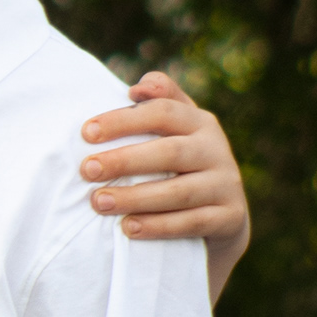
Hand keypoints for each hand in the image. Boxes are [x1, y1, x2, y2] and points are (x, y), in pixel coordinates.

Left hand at [80, 71, 250, 299]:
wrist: (223, 216)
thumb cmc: (182, 164)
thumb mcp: (175, 131)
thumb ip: (156, 102)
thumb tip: (137, 89)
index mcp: (199, 122)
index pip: (162, 111)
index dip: (124, 120)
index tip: (86, 133)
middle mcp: (216, 149)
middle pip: (170, 152)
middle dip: (124, 161)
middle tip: (87, 170)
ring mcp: (226, 184)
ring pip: (179, 192)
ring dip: (135, 197)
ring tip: (99, 202)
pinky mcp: (230, 217)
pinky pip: (192, 223)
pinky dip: (159, 226)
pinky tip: (128, 228)